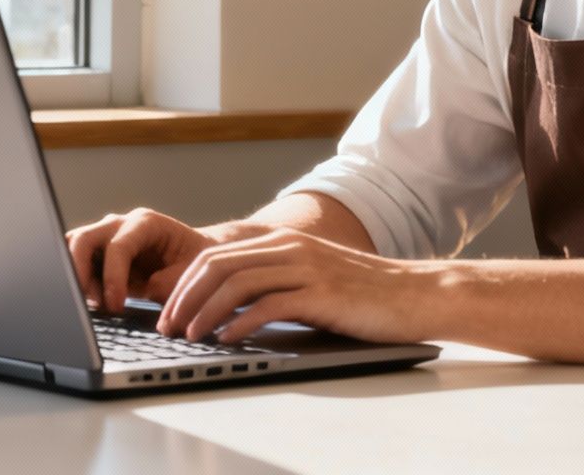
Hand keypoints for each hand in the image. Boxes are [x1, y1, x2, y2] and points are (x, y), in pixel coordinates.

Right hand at [65, 208, 221, 313]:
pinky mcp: (98, 251)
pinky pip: (74, 259)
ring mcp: (106, 234)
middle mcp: (121, 224)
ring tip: (94, 302)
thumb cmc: (193, 264)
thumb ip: (156, 286)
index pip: (117, 246)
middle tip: (93, 304)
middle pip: (84, 239)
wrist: (196, 256)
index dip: (113, 278)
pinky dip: (77, 279)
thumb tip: (123, 299)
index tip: (115, 306)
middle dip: (80, 273)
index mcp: (146, 223)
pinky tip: (92, 298)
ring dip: (76, 276)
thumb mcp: (184, 278)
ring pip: (72, 246)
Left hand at [156, 227, 439, 345]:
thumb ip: (275, 284)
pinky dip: (239, 323)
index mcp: (284, 242)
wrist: (416, 294)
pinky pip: (267, 305)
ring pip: (235, 283)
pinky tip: (227, 340)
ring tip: (190, 336)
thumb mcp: (312, 278)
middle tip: (168, 326)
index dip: (184, 283)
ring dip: (204, 311)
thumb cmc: (365, 294)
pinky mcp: (321, 293)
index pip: (216, 256)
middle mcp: (290, 248)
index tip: (168, 311)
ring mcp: (305, 268)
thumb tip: (228, 308)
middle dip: (183, 297)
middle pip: (217, 266)